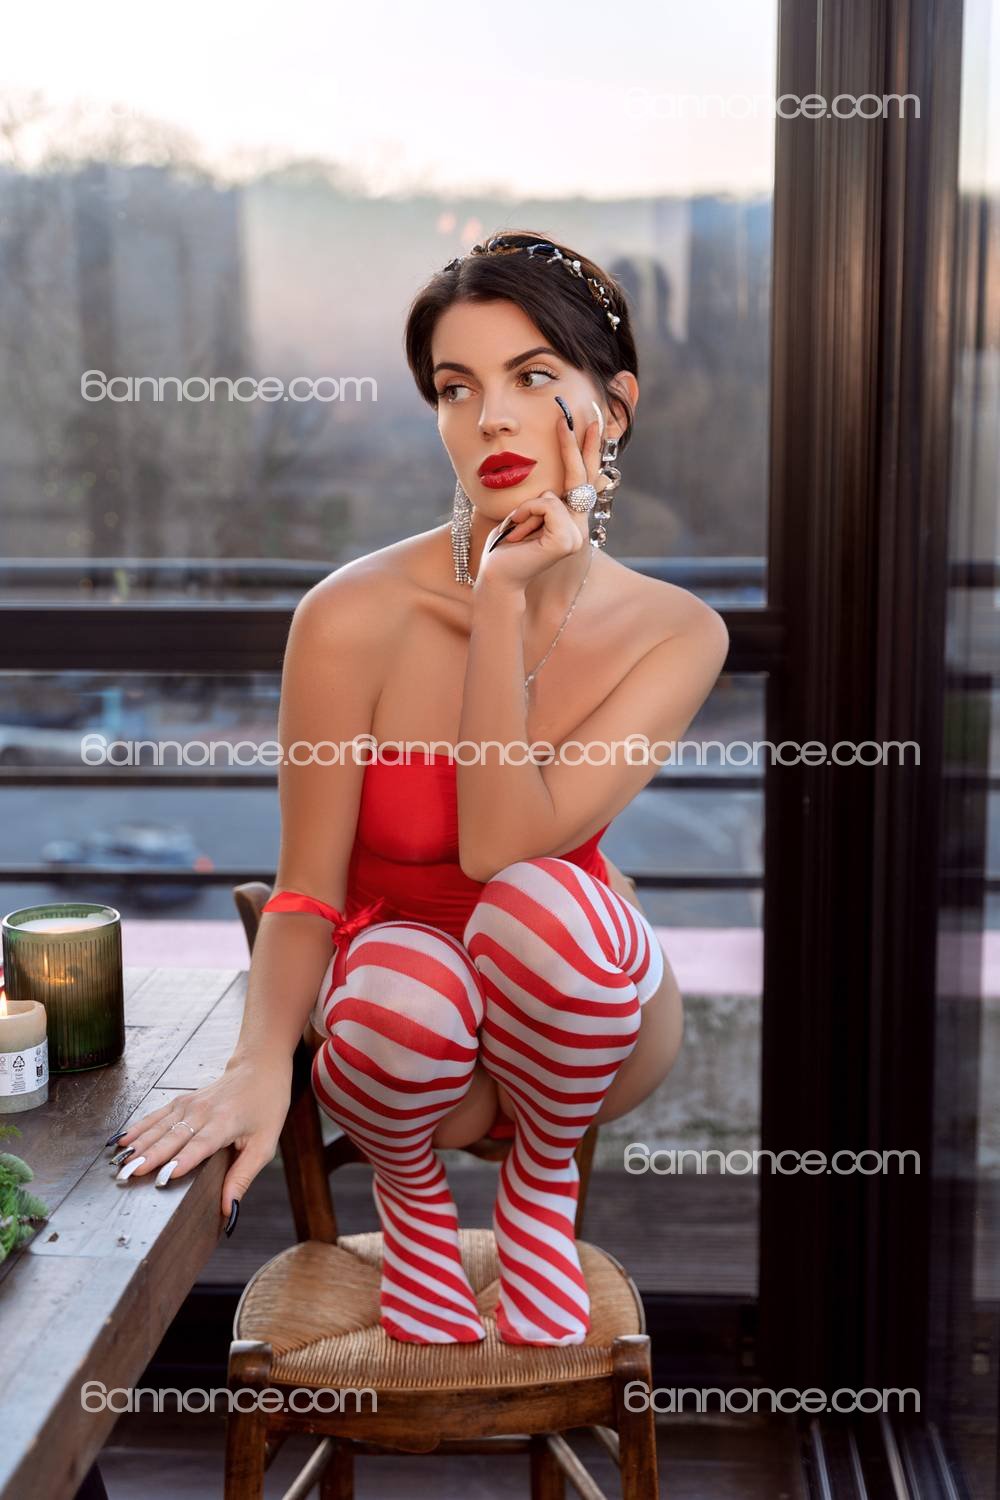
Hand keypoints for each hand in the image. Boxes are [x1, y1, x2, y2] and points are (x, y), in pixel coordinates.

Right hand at [105, 1051, 292, 1221]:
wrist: (259, 1068)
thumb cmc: (265, 1107)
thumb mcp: (265, 1144)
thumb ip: (243, 1176)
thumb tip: (229, 1209)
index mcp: (225, 1123)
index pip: (200, 1145)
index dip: (182, 1161)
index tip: (163, 1177)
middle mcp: (203, 1112)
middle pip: (172, 1137)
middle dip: (149, 1156)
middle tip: (127, 1175)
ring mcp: (189, 1104)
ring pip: (159, 1126)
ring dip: (138, 1145)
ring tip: (118, 1163)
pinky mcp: (181, 1101)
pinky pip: (156, 1116)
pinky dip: (138, 1128)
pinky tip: (121, 1141)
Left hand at [474, 405, 602, 593]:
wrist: (497, 575)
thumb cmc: (505, 546)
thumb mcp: (525, 513)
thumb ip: (543, 497)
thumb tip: (552, 480)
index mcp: (571, 519)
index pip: (583, 477)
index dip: (589, 449)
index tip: (591, 420)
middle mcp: (580, 526)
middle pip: (581, 475)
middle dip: (573, 443)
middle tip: (568, 412)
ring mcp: (577, 535)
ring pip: (553, 495)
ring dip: (526, 510)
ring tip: (517, 530)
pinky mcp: (567, 540)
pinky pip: (546, 505)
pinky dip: (526, 515)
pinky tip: (519, 535)